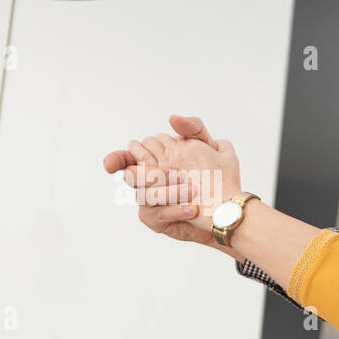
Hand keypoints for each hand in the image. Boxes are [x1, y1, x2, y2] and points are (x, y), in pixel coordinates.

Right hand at [102, 114, 234, 246]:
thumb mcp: (210, 147)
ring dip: (169, 192)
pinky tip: (193, 208)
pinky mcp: (157, 220)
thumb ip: (194, 129)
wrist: (228, 206)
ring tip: (192, 191)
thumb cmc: (216, 175)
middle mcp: (146, 182)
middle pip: (132, 176)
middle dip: (148, 174)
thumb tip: (172, 118)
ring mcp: (150, 202)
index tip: (110, 165)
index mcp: (152, 161)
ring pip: (146, 196)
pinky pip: (158, 215)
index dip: (115, 159)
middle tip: (173, 173)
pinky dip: (175, 210)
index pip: (125, 158)